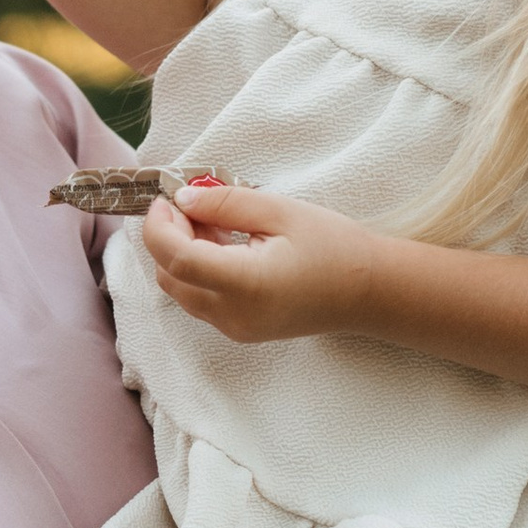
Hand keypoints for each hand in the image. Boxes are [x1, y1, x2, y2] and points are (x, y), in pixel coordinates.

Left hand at [140, 178, 379, 342]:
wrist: (367, 291)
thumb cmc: (333, 248)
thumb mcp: (280, 211)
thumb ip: (225, 203)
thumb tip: (183, 199)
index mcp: (245, 284)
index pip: (176, 259)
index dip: (160, 226)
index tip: (166, 198)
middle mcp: (233, 314)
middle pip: (169, 276)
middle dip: (169, 236)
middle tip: (193, 204)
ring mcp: (235, 327)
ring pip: (180, 289)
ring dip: (181, 252)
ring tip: (214, 221)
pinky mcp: (239, 329)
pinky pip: (200, 298)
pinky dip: (198, 269)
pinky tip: (224, 243)